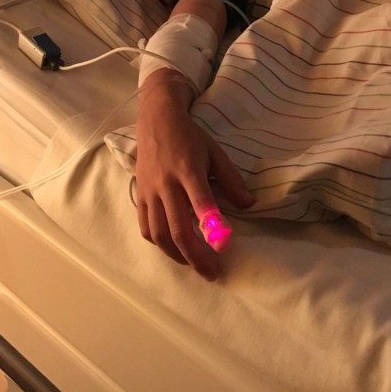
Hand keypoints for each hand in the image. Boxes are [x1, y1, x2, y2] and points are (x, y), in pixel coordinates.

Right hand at [135, 69, 252, 279]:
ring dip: (176, 255)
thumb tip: (249, 204)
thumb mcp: (214, 151)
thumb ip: (231, 178)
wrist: (156, 118)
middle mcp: (167, 183)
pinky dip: (158, 242)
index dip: (211, 226)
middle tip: (212, 273)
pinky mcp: (141, 194)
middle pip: (178, 228)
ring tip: (193, 264)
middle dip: (196, 256)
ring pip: (159, 233)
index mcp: (189, 170)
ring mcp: (151, 191)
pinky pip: (145, 226)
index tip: (223, 247)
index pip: (201, 202)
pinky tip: (172, 248)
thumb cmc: (189, 135)